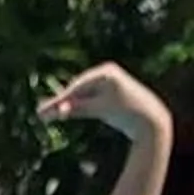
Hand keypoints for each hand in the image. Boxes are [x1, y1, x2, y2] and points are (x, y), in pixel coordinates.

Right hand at [40, 64, 169, 139]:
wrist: (152, 121)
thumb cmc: (128, 114)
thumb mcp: (101, 109)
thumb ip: (79, 108)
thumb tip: (58, 110)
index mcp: (105, 72)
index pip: (77, 86)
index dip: (59, 99)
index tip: (44, 109)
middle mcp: (106, 74)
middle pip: (78, 90)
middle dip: (61, 102)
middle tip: (41, 113)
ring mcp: (109, 84)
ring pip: (83, 96)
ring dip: (67, 105)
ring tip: (48, 114)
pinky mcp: (111, 95)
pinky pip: (90, 100)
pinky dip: (79, 107)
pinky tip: (65, 112)